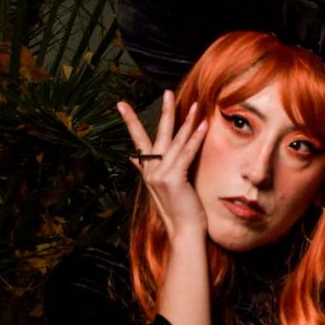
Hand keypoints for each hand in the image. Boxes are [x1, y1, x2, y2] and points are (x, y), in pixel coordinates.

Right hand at [118, 91, 208, 239]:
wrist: (183, 231)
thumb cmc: (178, 211)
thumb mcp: (161, 188)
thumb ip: (147, 170)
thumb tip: (132, 157)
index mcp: (148, 171)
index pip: (138, 141)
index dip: (131, 122)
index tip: (121, 105)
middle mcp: (151, 170)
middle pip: (157, 134)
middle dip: (164, 112)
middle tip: (166, 92)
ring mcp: (160, 174)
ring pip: (176, 141)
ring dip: (187, 121)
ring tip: (195, 105)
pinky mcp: (173, 178)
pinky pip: (187, 152)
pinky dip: (195, 138)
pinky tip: (202, 125)